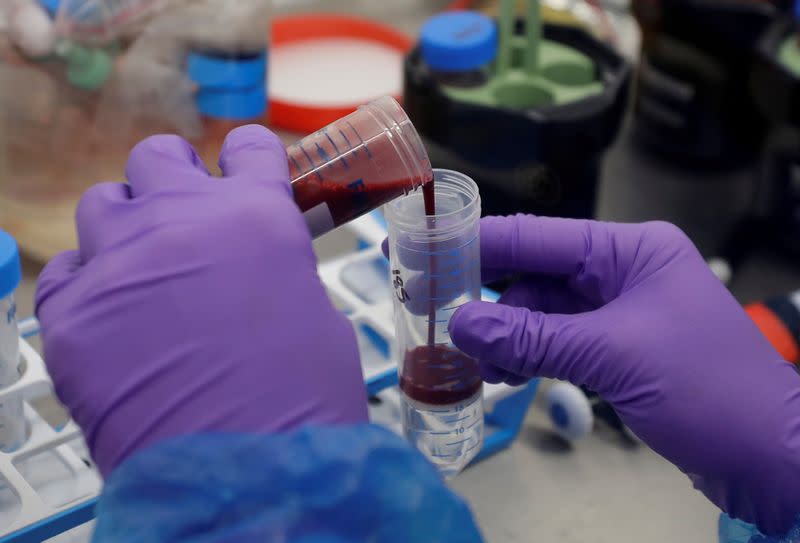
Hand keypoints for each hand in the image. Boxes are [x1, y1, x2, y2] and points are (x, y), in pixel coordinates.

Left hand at [35, 126, 367, 476]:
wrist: (244, 470)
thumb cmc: (302, 400)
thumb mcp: (315, 317)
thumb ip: (276, 273)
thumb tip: (253, 274)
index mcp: (258, 216)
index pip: (247, 147)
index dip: (248, 159)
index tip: (244, 173)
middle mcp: (183, 221)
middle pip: (159, 157)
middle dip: (174, 178)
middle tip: (185, 216)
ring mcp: (120, 262)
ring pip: (104, 203)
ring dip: (127, 226)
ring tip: (143, 268)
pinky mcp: (71, 313)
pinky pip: (67, 273)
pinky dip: (90, 285)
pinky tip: (111, 317)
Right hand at [449, 215, 799, 534]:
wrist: (770, 455)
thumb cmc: (703, 388)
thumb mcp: (610, 355)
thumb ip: (531, 338)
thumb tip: (459, 324)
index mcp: (630, 250)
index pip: (538, 238)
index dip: (477, 243)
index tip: (422, 248)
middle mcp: (623, 270)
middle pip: (536, 275)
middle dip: (490, 301)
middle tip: (441, 320)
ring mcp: (621, 310)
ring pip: (544, 313)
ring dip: (508, 336)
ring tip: (477, 365)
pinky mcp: (620, 347)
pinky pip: (560, 341)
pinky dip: (531, 356)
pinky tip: (508, 375)